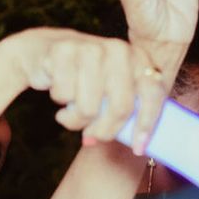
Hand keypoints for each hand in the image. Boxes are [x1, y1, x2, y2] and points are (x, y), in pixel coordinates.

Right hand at [7, 29, 168, 148]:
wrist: (46, 48)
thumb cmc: (88, 77)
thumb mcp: (116, 86)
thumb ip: (131, 108)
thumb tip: (138, 147)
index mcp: (140, 58)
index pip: (153, 94)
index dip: (146, 125)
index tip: (138, 149)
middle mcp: (119, 50)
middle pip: (120, 108)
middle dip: (105, 131)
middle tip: (92, 136)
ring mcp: (91, 48)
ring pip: (88, 108)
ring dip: (75, 120)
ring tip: (69, 112)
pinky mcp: (63, 51)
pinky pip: (63, 96)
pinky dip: (59, 101)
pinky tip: (59, 91)